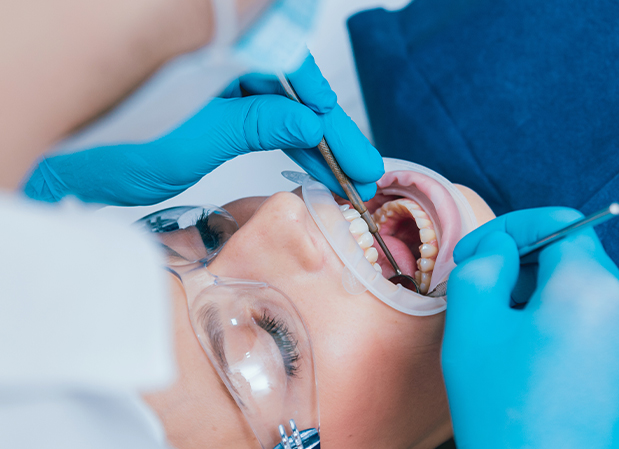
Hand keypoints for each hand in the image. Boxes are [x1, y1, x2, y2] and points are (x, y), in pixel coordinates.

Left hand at [23, 53, 383, 205]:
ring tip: (346, 178)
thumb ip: (258, 124)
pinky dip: (287, 144)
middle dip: (329, 134)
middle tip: (363, 169)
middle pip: (290, 92)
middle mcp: (222, 62)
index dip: (324, 105)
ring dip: (314, 145)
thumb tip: (310, 122)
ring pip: (281, 110)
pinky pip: (262, 123)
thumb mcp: (201, 137)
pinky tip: (311, 164)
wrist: (76, 166)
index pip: (288, 65)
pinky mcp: (215, 111)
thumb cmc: (121, 145)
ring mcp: (219, 87)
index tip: (348, 142)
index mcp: (217, 50)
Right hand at [442, 207, 618, 448]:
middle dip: (524, 273)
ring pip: (589, 302)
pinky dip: (571, 339)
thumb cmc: (509, 416)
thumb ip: (481, 267)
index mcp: (593, 286)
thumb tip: (500, 250)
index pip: (557, 222)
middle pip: (575, 263)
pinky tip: (541, 377)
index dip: (508, 230)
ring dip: (545, 307)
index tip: (474, 257)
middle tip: (484, 307)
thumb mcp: (472, 330)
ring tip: (509, 350)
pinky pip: (607, 338)